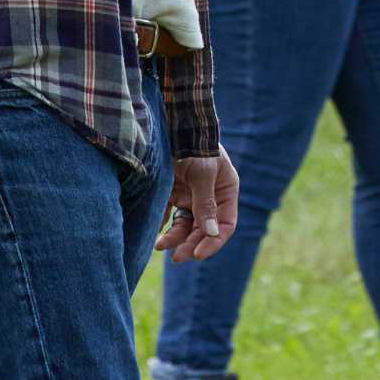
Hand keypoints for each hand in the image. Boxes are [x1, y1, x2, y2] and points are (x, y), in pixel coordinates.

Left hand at [158, 147, 239, 262]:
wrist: (170, 123)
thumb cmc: (193, 144)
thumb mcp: (203, 172)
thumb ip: (205, 203)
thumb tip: (210, 233)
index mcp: (225, 190)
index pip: (224, 224)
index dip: (213, 242)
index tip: (197, 254)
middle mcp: (210, 196)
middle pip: (203, 229)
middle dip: (190, 244)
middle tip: (176, 257)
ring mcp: (190, 195)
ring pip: (185, 226)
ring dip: (174, 238)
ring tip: (160, 246)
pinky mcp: (172, 193)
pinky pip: (168, 216)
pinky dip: (162, 227)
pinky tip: (154, 233)